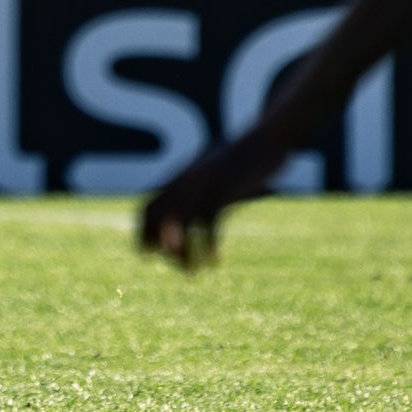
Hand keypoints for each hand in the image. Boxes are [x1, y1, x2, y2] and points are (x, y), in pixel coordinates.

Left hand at [138, 141, 278, 270]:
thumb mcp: (214, 172)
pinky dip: (208, 243)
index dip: (144, 234)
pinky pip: (208, 221)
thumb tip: (195, 209)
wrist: (267, 137)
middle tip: (182, 269)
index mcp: (179, 179)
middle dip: (162, 247)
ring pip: (181, 223)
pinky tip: (215, 259)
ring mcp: (202, 184)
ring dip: (183, 253)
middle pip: (157, 218)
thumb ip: (201, 188)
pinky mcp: (223, 188)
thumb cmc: (241, 159)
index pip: (146, 209)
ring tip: (193, 274)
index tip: (151, 257)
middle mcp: (184, 181)